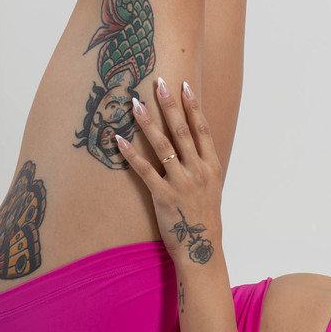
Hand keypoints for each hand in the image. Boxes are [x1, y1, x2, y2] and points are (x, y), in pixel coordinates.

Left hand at [115, 78, 223, 270]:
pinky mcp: (163, 196)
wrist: (202, 249)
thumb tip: (193, 146)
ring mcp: (181, 182)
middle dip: (170, 105)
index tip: (185, 85)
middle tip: (160, 82)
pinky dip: (131, 154)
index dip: (193, 106)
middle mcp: (198, 170)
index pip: (202, 129)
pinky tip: (119, 140)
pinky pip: (145, 170)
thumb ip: (203, 166)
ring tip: (135, 104)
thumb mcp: (211, 188)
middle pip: (182, 130)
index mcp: (212, 167)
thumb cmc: (204, 218)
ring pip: (163, 145)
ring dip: (148, 122)